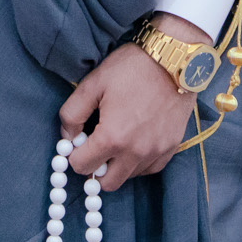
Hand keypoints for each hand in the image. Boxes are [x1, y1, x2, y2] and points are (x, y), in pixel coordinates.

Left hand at [58, 13, 205, 189]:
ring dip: (119, 165)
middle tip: (97, 145)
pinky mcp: (172, 147)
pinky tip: (136, 140)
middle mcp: (136, 152)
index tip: (80, 140)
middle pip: (106, 183)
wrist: (174, 58)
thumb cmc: (131, 68)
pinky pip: (150, 168)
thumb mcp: (93, 83)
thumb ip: (72, 114)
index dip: (75, 154)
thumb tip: (68, 137)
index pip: (81, 167)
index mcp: (112, 137)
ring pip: (129, 177)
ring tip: (119, 137)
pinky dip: (139, 161)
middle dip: (96, 168)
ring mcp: (157, 152)